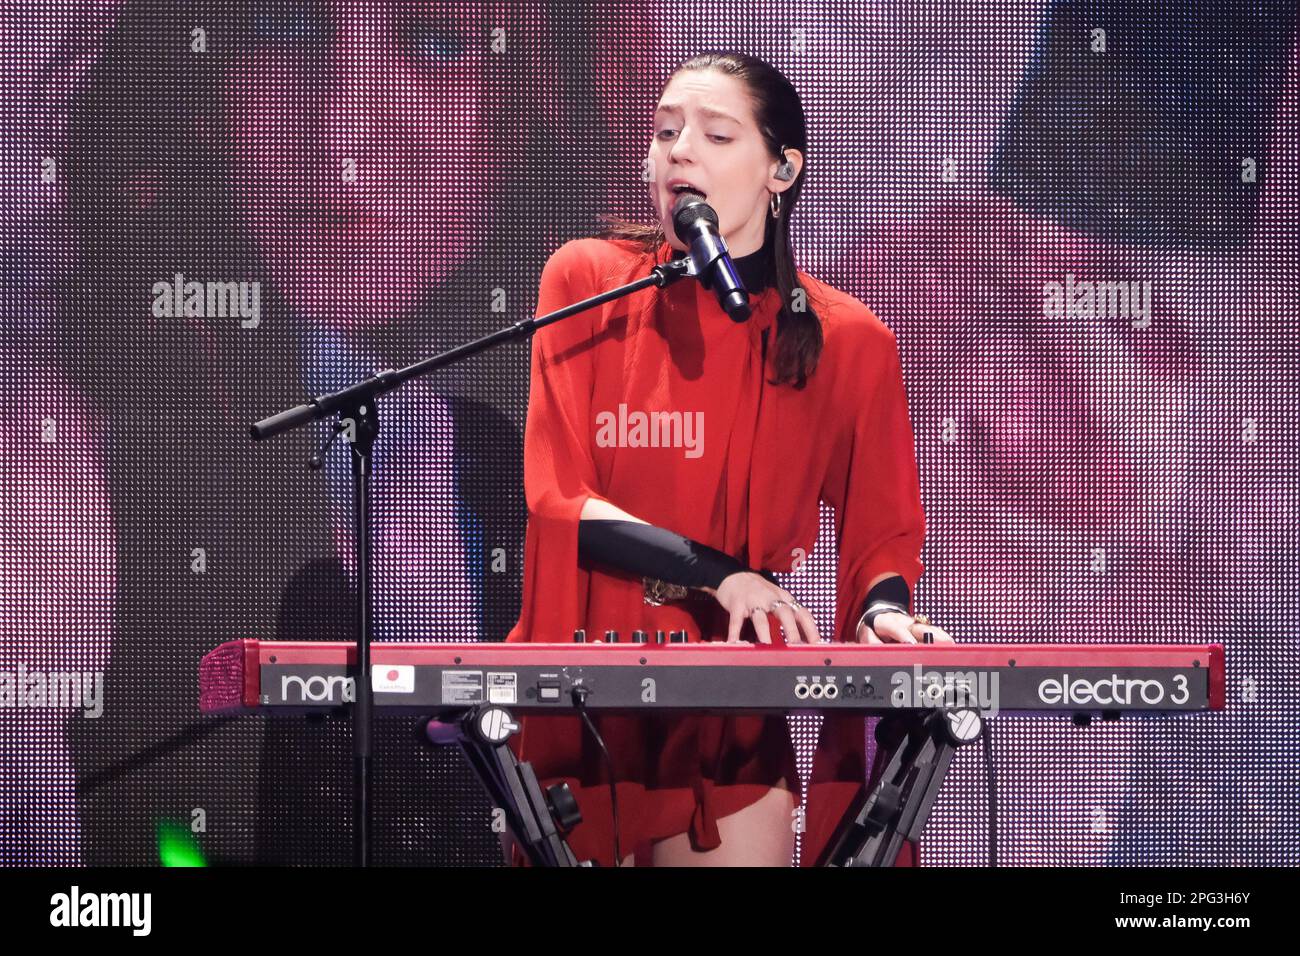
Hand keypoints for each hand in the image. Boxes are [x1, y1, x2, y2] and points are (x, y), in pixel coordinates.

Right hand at [704, 572, 821, 643]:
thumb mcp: (777, 600)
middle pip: (785, 613)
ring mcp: (754, 600)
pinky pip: (736, 620)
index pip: (802, 613)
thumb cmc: (759, 592)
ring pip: (761, 618)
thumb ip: (789, 617)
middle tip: (796, 647)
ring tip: (766, 646)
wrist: (734, 576)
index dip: (811, 628)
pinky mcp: (737, 604)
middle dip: (792, 630)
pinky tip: (734, 643)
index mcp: (784, 599)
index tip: (817, 644)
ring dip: (764, 633)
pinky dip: (735, 632)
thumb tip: (803, 640)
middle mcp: (771, 598)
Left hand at [857, 611, 954, 644]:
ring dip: (941, 637)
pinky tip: (952, 646)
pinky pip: (935, 633)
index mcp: (888, 622)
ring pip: (930, 629)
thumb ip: (871, 642)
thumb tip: (876, 650)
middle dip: (929, 635)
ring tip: (951, 646)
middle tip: (938, 644)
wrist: (881, 618)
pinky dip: (944, 639)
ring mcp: (915, 625)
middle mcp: (904, 622)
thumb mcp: (867, 635)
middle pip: (918, 626)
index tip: (910, 643)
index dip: (903, 634)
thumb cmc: (875, 630)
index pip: (895, 627)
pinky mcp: (923, 630)